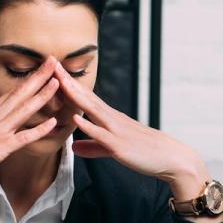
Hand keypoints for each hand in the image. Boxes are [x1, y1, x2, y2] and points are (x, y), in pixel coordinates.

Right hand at [0, 57, 62, 218]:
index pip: (11, 92)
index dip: (28, 79)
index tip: (40, 68)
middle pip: (19, 94)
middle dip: (38, 77)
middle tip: (54, 61)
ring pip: (23, 110)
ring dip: (41, 95)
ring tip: (57, 82)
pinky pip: (22, 138)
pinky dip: (38, 129)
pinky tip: (52, 122)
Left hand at [53, 62, 211, 201]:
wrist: (171, 159)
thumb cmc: (144, 152)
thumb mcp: (113, 149)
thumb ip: (93, 147)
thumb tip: (73, 147)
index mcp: (110, 118)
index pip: (86, 97)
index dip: (69, 84)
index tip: (53, 71)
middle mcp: (112, 119)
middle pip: (86, 97)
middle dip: (68, 81)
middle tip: (51, 64)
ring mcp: (116, 130)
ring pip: (92, 110)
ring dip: (75, 95)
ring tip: (59, 81)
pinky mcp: (119, 145)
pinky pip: (101, 134)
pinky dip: (87, 126)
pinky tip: (75, 118)